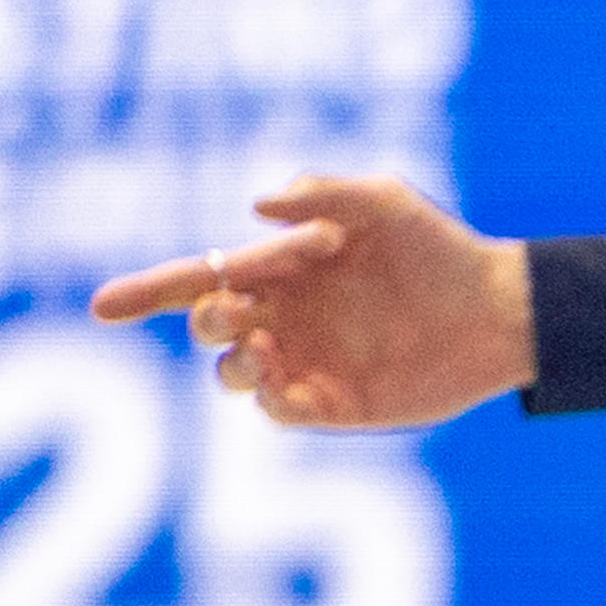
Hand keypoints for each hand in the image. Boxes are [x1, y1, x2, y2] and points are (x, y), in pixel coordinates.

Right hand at [85, 175, 533, 427]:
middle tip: (236, 311)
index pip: (198, 279)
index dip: (148, 293)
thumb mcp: (384, 203)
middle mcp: (284, 318)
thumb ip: (323, 195)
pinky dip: (269, 400)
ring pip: (234, 373)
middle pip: (210, 325)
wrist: (502, 309)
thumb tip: (255, 209)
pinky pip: (280, 410)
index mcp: (281, 270)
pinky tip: (284, 382)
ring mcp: (307, 362)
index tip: (103, 308)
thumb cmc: (440, 249)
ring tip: (262, 349)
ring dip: (233, 363)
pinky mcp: (337, 404)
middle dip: (208, 318)